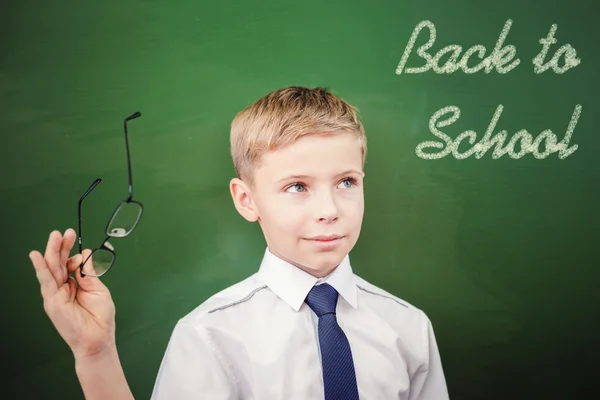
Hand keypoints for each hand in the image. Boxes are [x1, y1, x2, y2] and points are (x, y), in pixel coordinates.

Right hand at [30, 229, 116, 358]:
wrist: (98, 338)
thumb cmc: (99, 317)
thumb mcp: (98, 289)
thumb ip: (89, 273)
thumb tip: (83, 255)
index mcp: (74, 284)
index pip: (70, 264)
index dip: (74, 253)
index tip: (81, 247)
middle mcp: (62, 288)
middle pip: (59, 263)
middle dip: (61, 246)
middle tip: (64, 232)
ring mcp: (56, 294)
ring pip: (52, 269)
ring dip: (52, 251)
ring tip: (54, 236)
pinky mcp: (52, 301)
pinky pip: (46, 282)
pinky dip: (41, 269)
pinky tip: (37, 257)